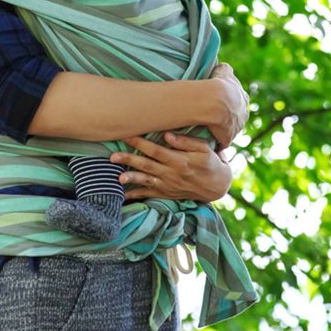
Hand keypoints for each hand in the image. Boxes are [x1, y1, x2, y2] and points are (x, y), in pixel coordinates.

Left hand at [112, 133, 232, 201]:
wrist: (217, 186)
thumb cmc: (211, 162)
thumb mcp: (205, 149)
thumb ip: (186, 142)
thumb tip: (167, 135)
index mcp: (180, 160)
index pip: (156, 150)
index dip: (140, 142)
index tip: (126, 134)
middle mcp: (172, 174)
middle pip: (146, 165)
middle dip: (129, 160)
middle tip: (113, 156)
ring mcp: (168, 185)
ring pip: (146, 181)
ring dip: (131, 179)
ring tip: (118, 178)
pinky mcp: (166, 193)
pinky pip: (149, 194)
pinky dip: (136, 195)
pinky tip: (123, 195)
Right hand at [208, 63, 248, 149]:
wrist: (215, 101)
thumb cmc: (219, 84)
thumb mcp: (224, 71)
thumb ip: (225, 69)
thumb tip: (223, 67)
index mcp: (243, 99)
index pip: (238, 102)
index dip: (230, 103)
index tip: (221, 103)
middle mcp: (243, 115)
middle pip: (236, 118)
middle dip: (228, 118)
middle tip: (214, 117)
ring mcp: (236, 128)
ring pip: (229, 130)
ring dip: (221, 131)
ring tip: (209, 130)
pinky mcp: (227, 138)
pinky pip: (221, 142)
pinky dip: (216, 142)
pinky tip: (207, 141)